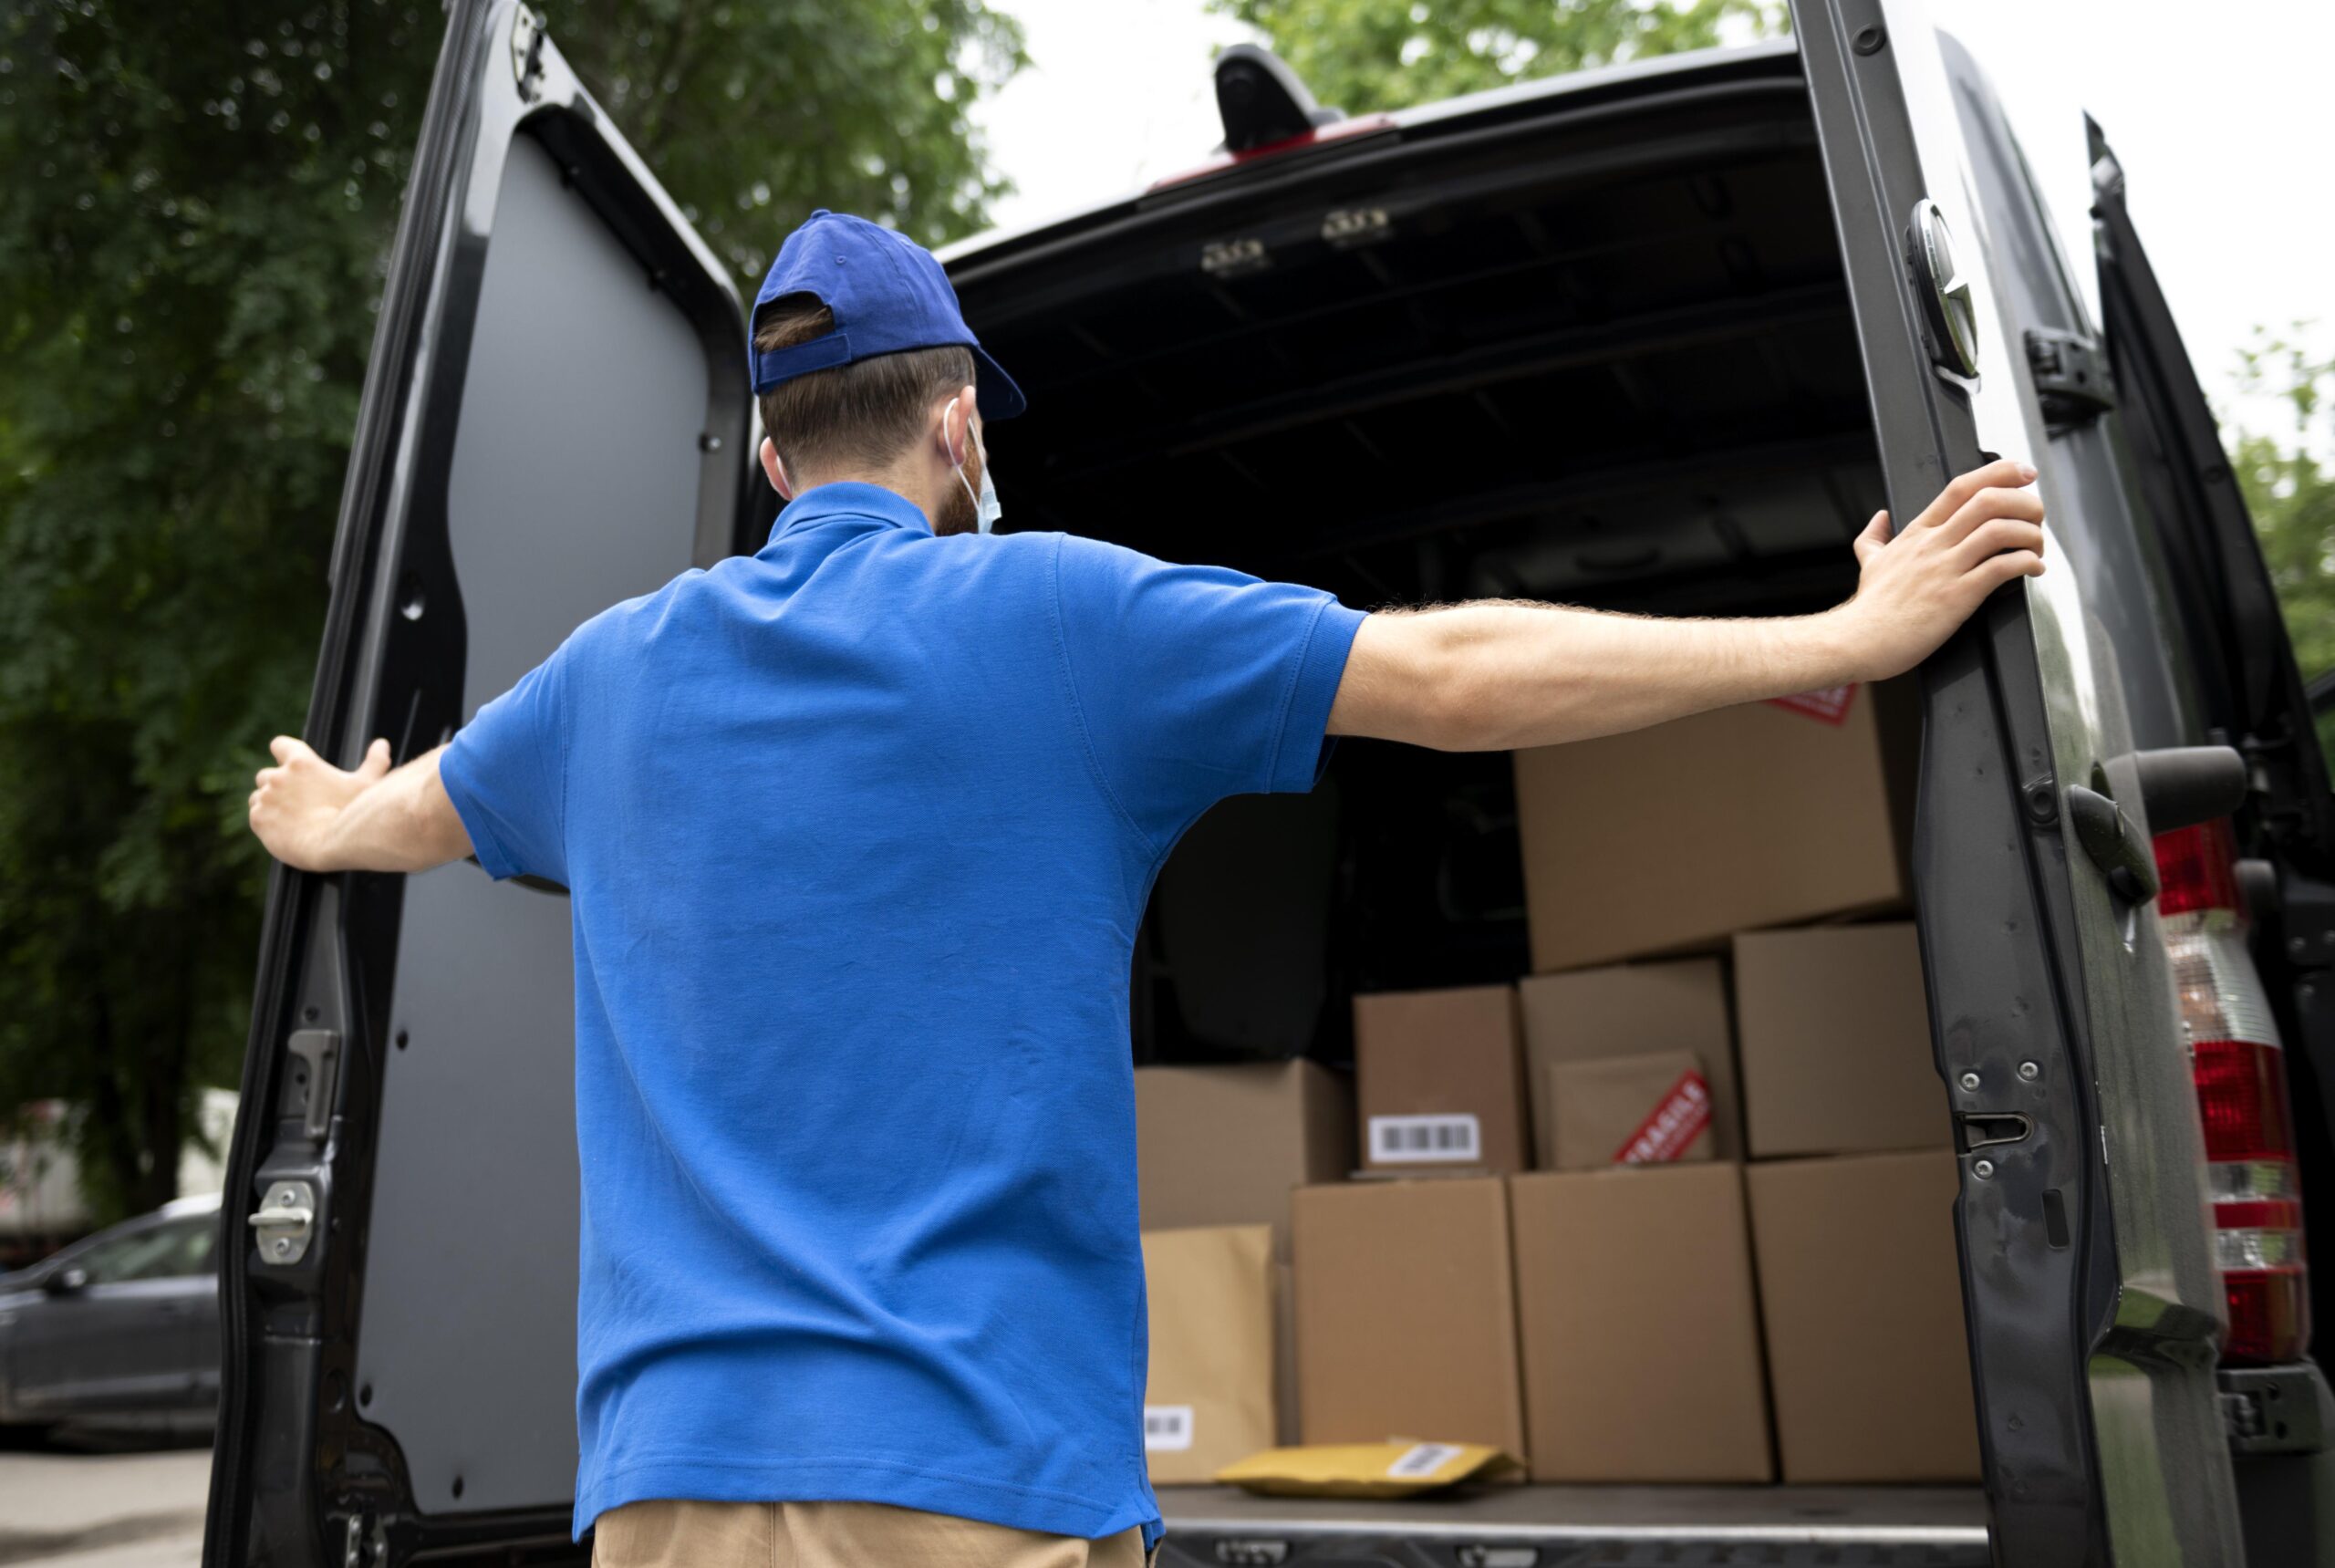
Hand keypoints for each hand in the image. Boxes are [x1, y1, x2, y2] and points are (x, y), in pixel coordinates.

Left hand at [249, 736, 391, 870]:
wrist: (334, 845)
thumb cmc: (353, 812)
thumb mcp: (368, 784)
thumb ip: (375, 762)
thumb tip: (381, 744)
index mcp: (301, 762)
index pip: (280, 745)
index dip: (285, 753)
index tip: (292, 766)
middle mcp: (278, 777)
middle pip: (267, 774)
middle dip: (278, 784)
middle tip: (297, 800)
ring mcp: (265, 798)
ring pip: (258, 796)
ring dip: (269, 803)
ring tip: (289, 817)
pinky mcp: (258, 819)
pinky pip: (256, 816)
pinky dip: (266, 821)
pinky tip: (283, 829)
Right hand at [1832, 457, 2046, 680]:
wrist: (1857, 641)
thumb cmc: (1869, 608)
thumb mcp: (1869, 562)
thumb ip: (1874, 538)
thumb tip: (1878, 519)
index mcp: (1918, 533)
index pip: (1961, 487)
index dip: (1999, 472)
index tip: (2023, 472)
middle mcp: (1934, 545)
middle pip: (1987, 501)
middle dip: (2024, 502)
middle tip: (2037, 515)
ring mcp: (1945, 569)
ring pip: (1999, 530)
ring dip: (2030, 534)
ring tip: (2037, 547)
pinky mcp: (1957, 596)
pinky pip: (2001, 568)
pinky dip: (2026, 563)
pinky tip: (2033, 569)